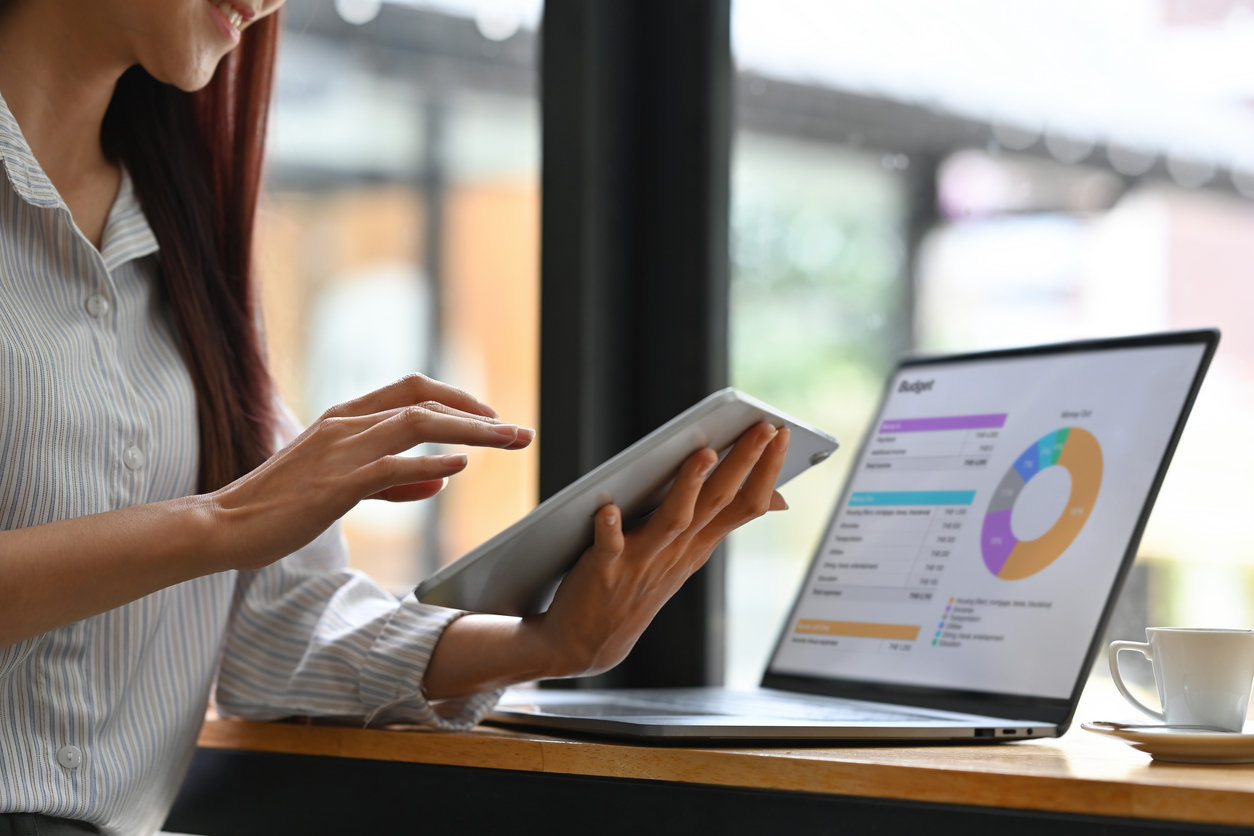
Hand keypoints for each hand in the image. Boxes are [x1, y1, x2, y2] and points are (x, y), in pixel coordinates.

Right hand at [209, 374, 533, 571]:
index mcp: (345, 419)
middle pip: (425, 401)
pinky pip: (390, 467)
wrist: (221, 527)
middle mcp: (345, 424)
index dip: (457, 399)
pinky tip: (458, 470)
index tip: (492, 418)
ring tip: (509, 442)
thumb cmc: (279, 508)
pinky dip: (429, 465)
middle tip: (521, 432)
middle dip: (479, 415)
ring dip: (471, 433)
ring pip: (418, 425)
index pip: (413, 391)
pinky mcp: (333, 485)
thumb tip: (443, 480)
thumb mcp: (341, 487)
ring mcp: (339, 451)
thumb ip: (392, 480)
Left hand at [422, 422, 788, 697]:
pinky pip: (609, 545)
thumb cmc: (638, 588)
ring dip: (689, 488)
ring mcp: (643, 562)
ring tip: (704, 454)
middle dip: (745, 462)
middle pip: (719, 502)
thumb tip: (776, 499)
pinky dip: (610, 527)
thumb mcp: (689, 557)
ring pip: (674, 520)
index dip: (767, 469)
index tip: (781, 432)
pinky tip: (607, 508)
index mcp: (699, 545)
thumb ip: (721, 523)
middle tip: (764, 427)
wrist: (588, 642)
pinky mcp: (605, 569)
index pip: (746, 504)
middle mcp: (678, 552)